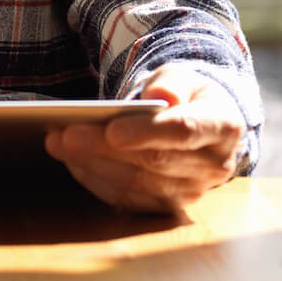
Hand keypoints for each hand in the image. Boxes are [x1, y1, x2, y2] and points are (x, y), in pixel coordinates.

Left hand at [44, 64, 245, 212]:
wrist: (200, 123)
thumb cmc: (187, 94)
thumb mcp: (183, 75)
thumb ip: (172, 82)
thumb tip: (161, 96)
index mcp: (223, 126)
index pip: (185, 131)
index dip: (147, 132)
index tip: (112, 130)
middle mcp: (213, 166)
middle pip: (153, 160)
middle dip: (103, 147)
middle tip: (64, 134)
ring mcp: (191, 191)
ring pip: (136, 182)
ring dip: (92, 164)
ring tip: (58, 143)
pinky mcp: (168, 205)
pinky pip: (128, 198)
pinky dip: (96, 179)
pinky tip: (73, 161)